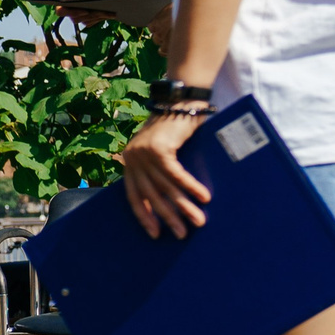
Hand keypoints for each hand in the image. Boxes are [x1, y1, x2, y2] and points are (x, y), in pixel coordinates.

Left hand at [120, 114, 210, 238]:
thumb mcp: (163, 151)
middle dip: (167, 217)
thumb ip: (160, 171)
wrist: (180, 99)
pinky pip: (175, 174)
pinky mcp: (158, 148)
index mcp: (130, 163)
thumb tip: (173, 200)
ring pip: (165, 187)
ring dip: (184, 206)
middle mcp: (133, 159)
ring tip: (199, 221)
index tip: (155, 234)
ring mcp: (143, 154)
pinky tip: (203, 198)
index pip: (134, 196)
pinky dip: (190, 187)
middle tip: (182, 234)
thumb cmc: (176, 127)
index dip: (144, 216)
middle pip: (151, 195)